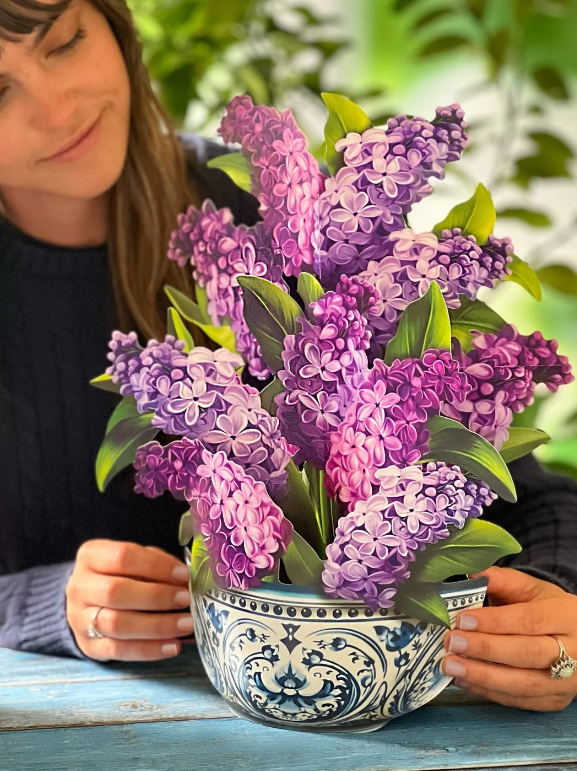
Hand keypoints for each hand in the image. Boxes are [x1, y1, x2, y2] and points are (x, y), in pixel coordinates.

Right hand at [65, 539, 193, 661]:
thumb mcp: (135, 560)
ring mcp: (79, 619)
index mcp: (91, 556)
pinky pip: (119, 650)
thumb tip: (183, 579)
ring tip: (185, 624)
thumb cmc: (120, 575)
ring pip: (117, 624)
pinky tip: (172, 646)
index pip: (123, 557)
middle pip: (115, 591)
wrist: (88, 603)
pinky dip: (149, 650)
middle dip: (156, 596)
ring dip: (156, 626)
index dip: (156, 566)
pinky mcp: (88, 646)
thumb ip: (156, 563)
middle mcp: (80, 586)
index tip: (183, 575)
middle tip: (185, 600)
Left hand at [441, 566, 576, 711]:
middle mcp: (573, 652)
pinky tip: (464, 680)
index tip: (462, 620)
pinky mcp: (554, 701)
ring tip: (451, 666)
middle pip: (527, 653)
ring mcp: (566, 682)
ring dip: (482, 676)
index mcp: (566, 617)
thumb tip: (471, 575)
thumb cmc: (546, 608)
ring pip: (523, 684)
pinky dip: (488, 692)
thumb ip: (502, 580)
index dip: (495, 622)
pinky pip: (519, 701)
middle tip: (451, 643)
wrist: (574, 636)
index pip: (530, 620)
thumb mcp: (530, 588)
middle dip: (485, 649)